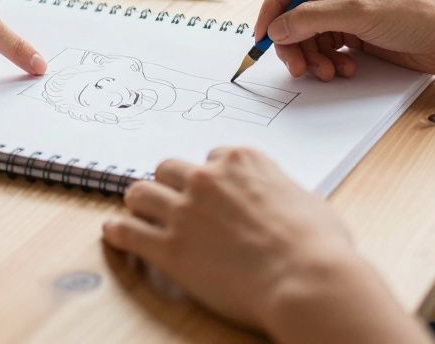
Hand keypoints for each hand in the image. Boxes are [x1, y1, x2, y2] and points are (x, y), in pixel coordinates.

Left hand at [103, 148, 426, 341]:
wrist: (307, 279)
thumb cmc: (320, 246)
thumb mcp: (308, 201)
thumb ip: (281, 192)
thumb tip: (282, 201)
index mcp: (242, 160)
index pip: (212, 156)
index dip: (210, 175)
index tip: (209, 190)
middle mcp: (208, 178)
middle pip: (169, 168)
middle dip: (170, 184)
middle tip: (171, 201)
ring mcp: (184, 211)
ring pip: (140, 193)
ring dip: (140, 204)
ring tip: (138, 214)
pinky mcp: (168, 248)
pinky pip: (127, 232)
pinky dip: (118, 232)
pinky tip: (114, 233)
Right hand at [254, 0, 434, 78]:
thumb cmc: (418, 12)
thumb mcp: (360, 12)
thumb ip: (313, 19)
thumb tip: (276, 28)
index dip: (272, 7)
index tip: (264, 35)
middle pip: (294, 12)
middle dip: (292, 41)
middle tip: (296, 66)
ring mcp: (346, 11)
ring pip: (308, 35)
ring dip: (312, 57)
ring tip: (329, 72)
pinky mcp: (356, 34)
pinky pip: (326, 49)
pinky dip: (329, 62)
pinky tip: (346, 69)